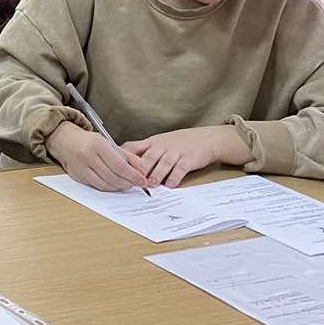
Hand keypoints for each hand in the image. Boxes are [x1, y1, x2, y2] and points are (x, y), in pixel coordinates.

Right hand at [46, 120, 152, 192]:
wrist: (65, 140)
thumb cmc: (89, 141)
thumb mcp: (109, 143)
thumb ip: (128, 156)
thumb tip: (142, 171)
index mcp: (98, 145)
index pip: (120, 166)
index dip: (133, 176)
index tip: (143, 180)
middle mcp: (88, 156)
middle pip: (113, 177)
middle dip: (128, 183)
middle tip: (137, 184)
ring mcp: (81, 167)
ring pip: (105, 184)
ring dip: (119, 187)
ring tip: (127, 184)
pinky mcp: (78, 176)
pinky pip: (97, 186)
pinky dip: (109, 188)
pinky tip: (115, 185)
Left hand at [123, 126, 247, 187]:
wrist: (207, 139)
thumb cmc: (180, 143)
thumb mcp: (160, 142)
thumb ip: (145, 151)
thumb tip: (125, 163)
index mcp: (152, 142)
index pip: (133, 147)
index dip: (125, 157)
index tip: (116, 167)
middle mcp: (162, 146)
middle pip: (148, 157)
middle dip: (140, 170)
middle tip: (133, 181)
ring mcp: (176, 152)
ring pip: (163, 163)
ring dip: (156, 174)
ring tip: (150, 184)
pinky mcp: (189, 159)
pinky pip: (180, 168)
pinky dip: (175, 177)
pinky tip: (171, 185)